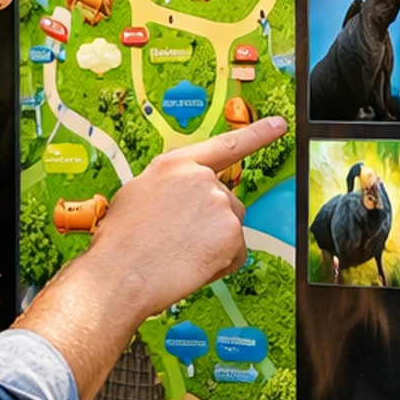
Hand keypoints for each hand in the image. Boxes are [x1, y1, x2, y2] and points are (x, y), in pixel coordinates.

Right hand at [14, 115, 284, 399]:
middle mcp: (202, 178)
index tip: (279, 125)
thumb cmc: (120, 241)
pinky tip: (193, 266)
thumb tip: (181, 197)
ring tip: (181, 254)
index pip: (225, 145)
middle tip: (178, 241)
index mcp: (176, 164)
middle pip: (226, 200)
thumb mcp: (137, 194)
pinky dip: (220, 264)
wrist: (120, 274)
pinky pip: (235, 253)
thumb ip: (169, 186)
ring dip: (215, 242)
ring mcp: (221, 204)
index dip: (256, 134)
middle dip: (211, 222)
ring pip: (230, 227)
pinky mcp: (233, 234)